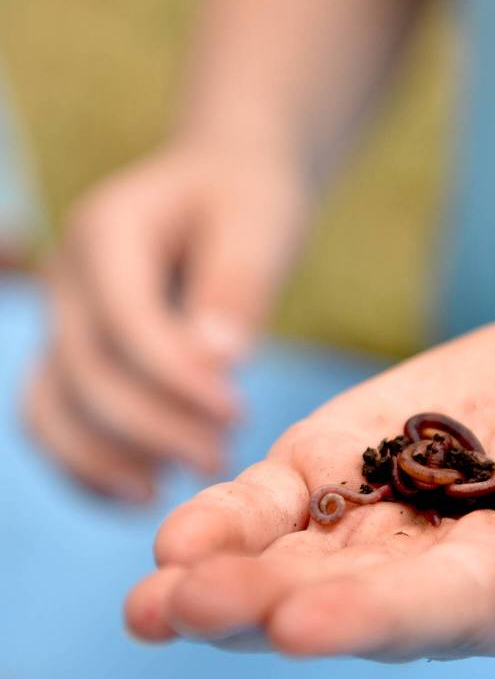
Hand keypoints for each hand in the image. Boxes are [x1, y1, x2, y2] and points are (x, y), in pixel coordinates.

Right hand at [23, 143, 308, 501]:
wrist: (220, 186)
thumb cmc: (245, 201)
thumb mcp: (257, 224)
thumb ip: (236, 285)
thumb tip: (216, 359)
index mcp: (108, 229)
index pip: (125, 318)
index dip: (175, 376)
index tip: (236, 413)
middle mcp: (68, 277)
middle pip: (87, 372)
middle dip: (155, 426)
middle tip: (221, 458)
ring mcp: (62, 318)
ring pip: (52, 406)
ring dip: (110, 459)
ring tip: (176, 485)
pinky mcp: (73, 355)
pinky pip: (55, 420)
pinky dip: (86, 466)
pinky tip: (141, 492)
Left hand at [125, 318, 494, 659]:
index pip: (447, 611)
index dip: (376, 616)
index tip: (301, 621)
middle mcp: (448, 577)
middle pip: (350, 601)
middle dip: (267, 607)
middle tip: (185, 607)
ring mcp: (398, 524)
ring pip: (303, 561)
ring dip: (228, 577)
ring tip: (157, 591)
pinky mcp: (363, 462)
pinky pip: (293, 500)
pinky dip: (238, 515)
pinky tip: (182, 535)